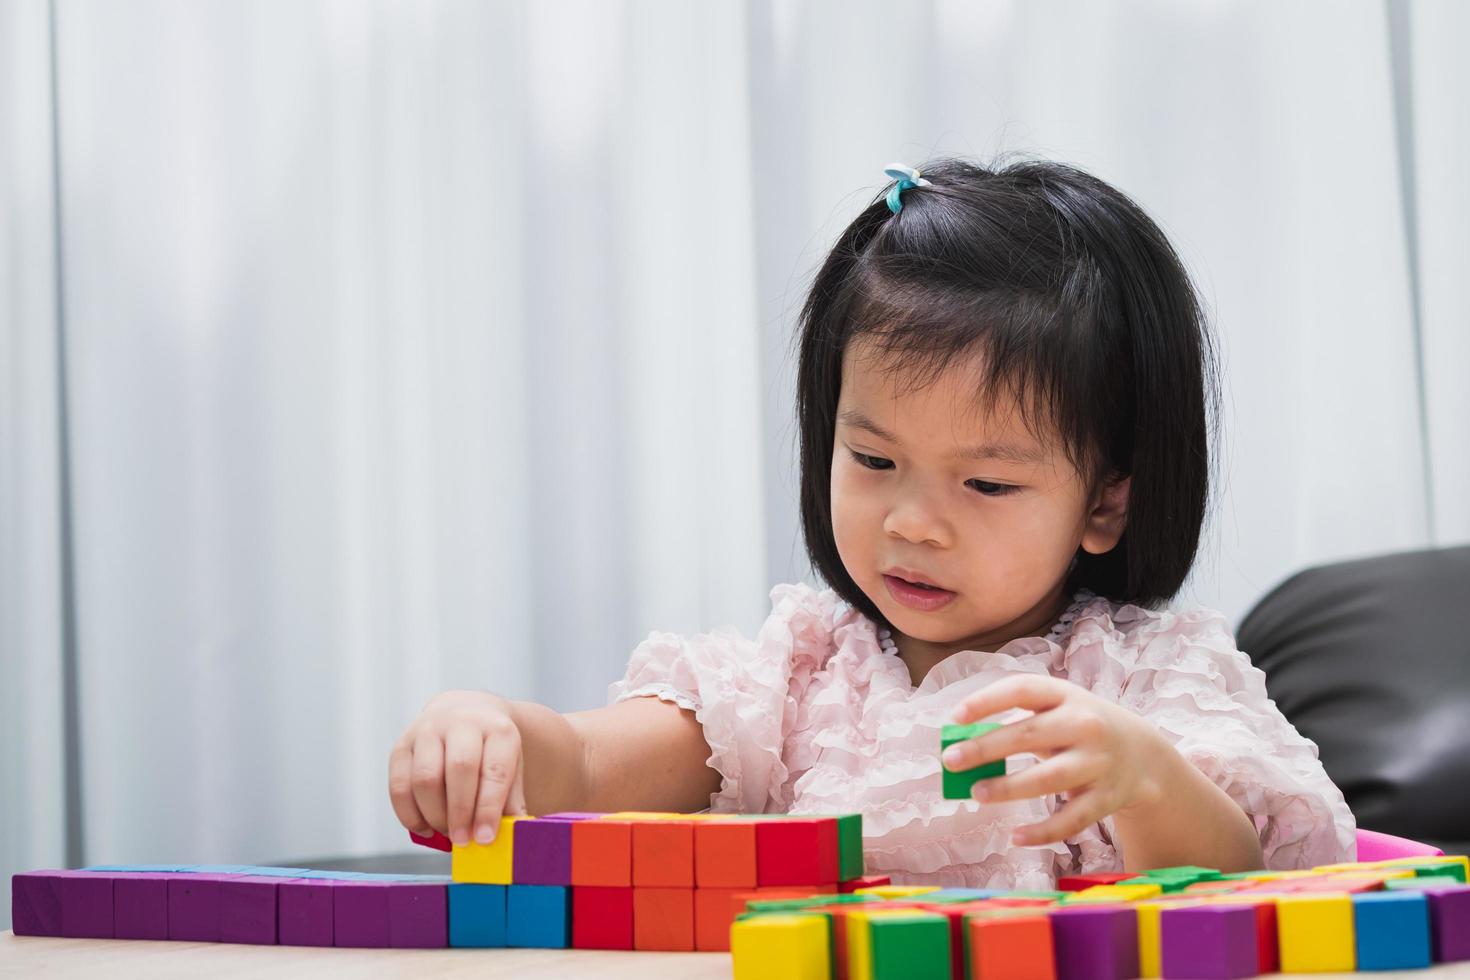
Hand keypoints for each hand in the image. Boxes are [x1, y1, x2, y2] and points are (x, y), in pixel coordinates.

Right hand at [388, 690, 527, 846]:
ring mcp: (428, 731)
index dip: (488, 808)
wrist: (466, 715)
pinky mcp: (402, 745)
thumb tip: (510, 835)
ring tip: (447, 832)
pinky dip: (409, 814)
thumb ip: (511, 800)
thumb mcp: (512, 767)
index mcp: (497, 729)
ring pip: (425, 778)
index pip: (494, 770)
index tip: (484, 838)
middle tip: (463, 840)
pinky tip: (425, 828)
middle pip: (459, 769)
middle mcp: (462, 723)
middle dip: (459, 812)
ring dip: (434, 815)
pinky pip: (399, 785)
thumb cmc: (491, 751)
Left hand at [942, 674, 1178, 846]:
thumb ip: (1016, 722)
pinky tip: (1016, 836)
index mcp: (1065, 695)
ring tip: (977, 793)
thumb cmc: (1078, 728)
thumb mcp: (1057, 710)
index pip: (1023, 689)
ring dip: (1009, 788)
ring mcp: (1098, 762)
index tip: (955, 716)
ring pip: (1048, 778)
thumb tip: (962, 745)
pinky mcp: (1107, 798)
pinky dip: (1043, 832)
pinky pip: (1072, 819)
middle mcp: (1085, 725)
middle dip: (986, 748)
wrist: (1143, 754)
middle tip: (951, 760)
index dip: (987, 701)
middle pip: (1029, 734)